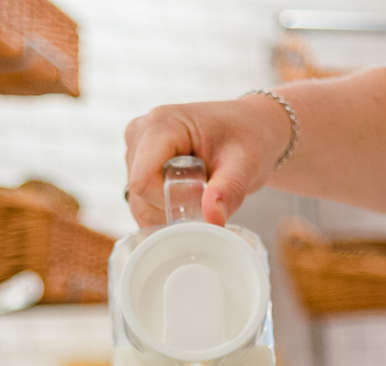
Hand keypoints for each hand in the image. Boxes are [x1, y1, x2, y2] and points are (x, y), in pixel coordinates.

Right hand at [124, 95, 291, 226]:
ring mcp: (134, 150)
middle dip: (171, 207)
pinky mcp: (136, 164)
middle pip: (139, 193)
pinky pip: (141, 202)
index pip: (144, 181)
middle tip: (206, 196)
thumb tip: (213, 221)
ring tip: (199, 193)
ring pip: (138, 202)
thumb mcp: (245, 163)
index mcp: (160, 125)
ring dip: (168, 211)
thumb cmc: (249, 136)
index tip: (202, 193)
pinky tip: (187, 196)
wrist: (250, 127)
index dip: (170, 198)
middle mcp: (139, 134)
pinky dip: (163, 210)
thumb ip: (228, 190)